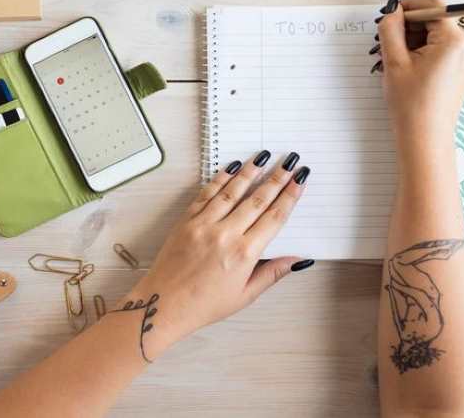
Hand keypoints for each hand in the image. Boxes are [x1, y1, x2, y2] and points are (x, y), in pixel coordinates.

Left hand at [121, 151, 312, 359]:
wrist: (163, 305)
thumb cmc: (204, 304)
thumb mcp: (245, 295)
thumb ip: (272, 273)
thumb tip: (299, 260)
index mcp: (244, 254)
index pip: (274, 217)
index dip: (290, 196)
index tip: (300, 180)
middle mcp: (226, 234)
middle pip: (257, 200)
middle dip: (277, 178)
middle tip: (290, 161)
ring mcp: (204, 225)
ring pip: (232, 192)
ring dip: (250, 172)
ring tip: (263, 157)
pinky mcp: (187, 221)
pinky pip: (207, 194)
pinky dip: (220, 179)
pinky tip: (232, 168)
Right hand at [376, 0, 463, 148]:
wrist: (424, 136)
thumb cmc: (411, 105)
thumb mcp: (394, 62)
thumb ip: (390, 29)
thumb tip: (392, 11)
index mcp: (454, 42)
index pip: (434, 7)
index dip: (410, 7)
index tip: (392, 13)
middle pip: (437, 19)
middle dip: (411, 26)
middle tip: (390, 43)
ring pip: (439, 34)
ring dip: (417, 39)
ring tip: (399, 60)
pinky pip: (444, 47)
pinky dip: (426, 50)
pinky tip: (411, 66)